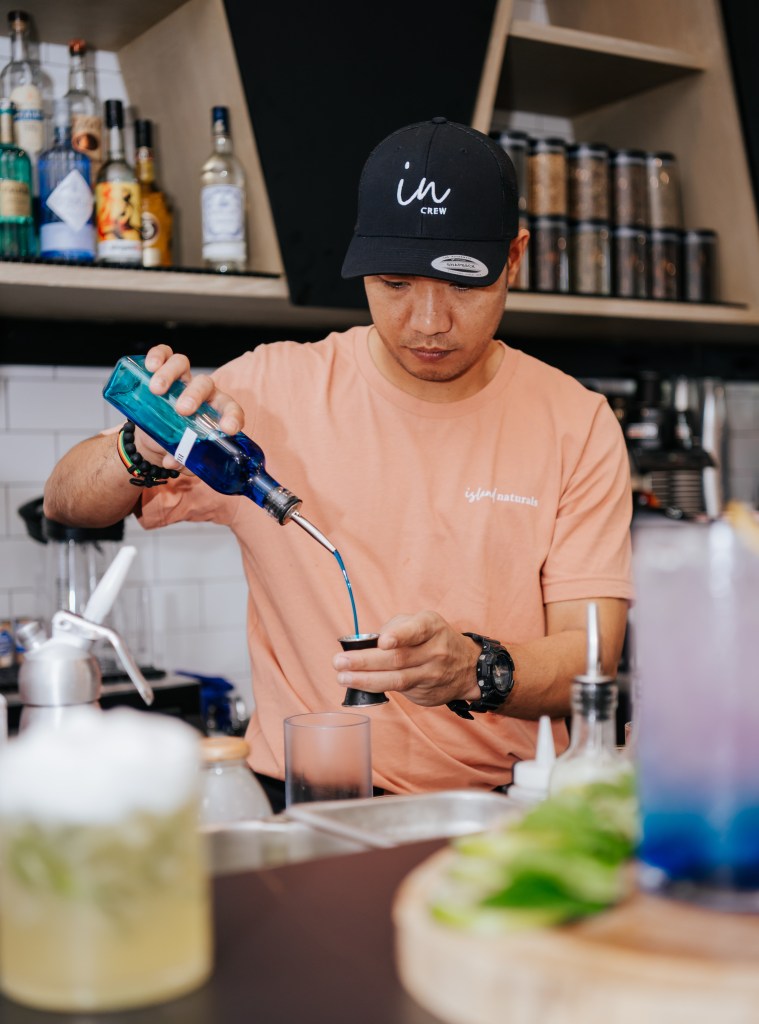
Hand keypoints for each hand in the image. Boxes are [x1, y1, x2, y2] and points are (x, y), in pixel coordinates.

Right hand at [135, 345, 244, 469]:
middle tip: (182, 410)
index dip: (233, 417)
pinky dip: (158, 355)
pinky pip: (163, 354)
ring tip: (157, 389)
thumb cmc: (176, 445)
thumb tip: (172, 461)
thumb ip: (182, 461)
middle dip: (194, 395)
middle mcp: (201, 392)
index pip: (230, 409)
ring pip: (182, 364)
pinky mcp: (162, 371)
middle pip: (204, 384)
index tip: (228, 429)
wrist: (153, 438)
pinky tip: (150, 366)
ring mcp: (181, 380)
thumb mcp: (182, 456)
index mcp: (214, 412)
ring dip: (170, 374)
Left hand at [332, 611, 480, 705]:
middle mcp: (435, 650)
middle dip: (365, 661)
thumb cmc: (434, 639)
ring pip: (396, 680)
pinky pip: (398, 692)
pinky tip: (358, 685)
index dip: (399, 635)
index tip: (382, 641)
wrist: (468, 667)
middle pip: (398, 658)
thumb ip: (395, 627)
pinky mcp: (426, 693)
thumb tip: (367, 643)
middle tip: (339, 661)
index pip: (416, 630)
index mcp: (431, 626)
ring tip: (343, 677)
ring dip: (365, 680)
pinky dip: (375, 688)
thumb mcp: (421, 622)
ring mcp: (432, 674)